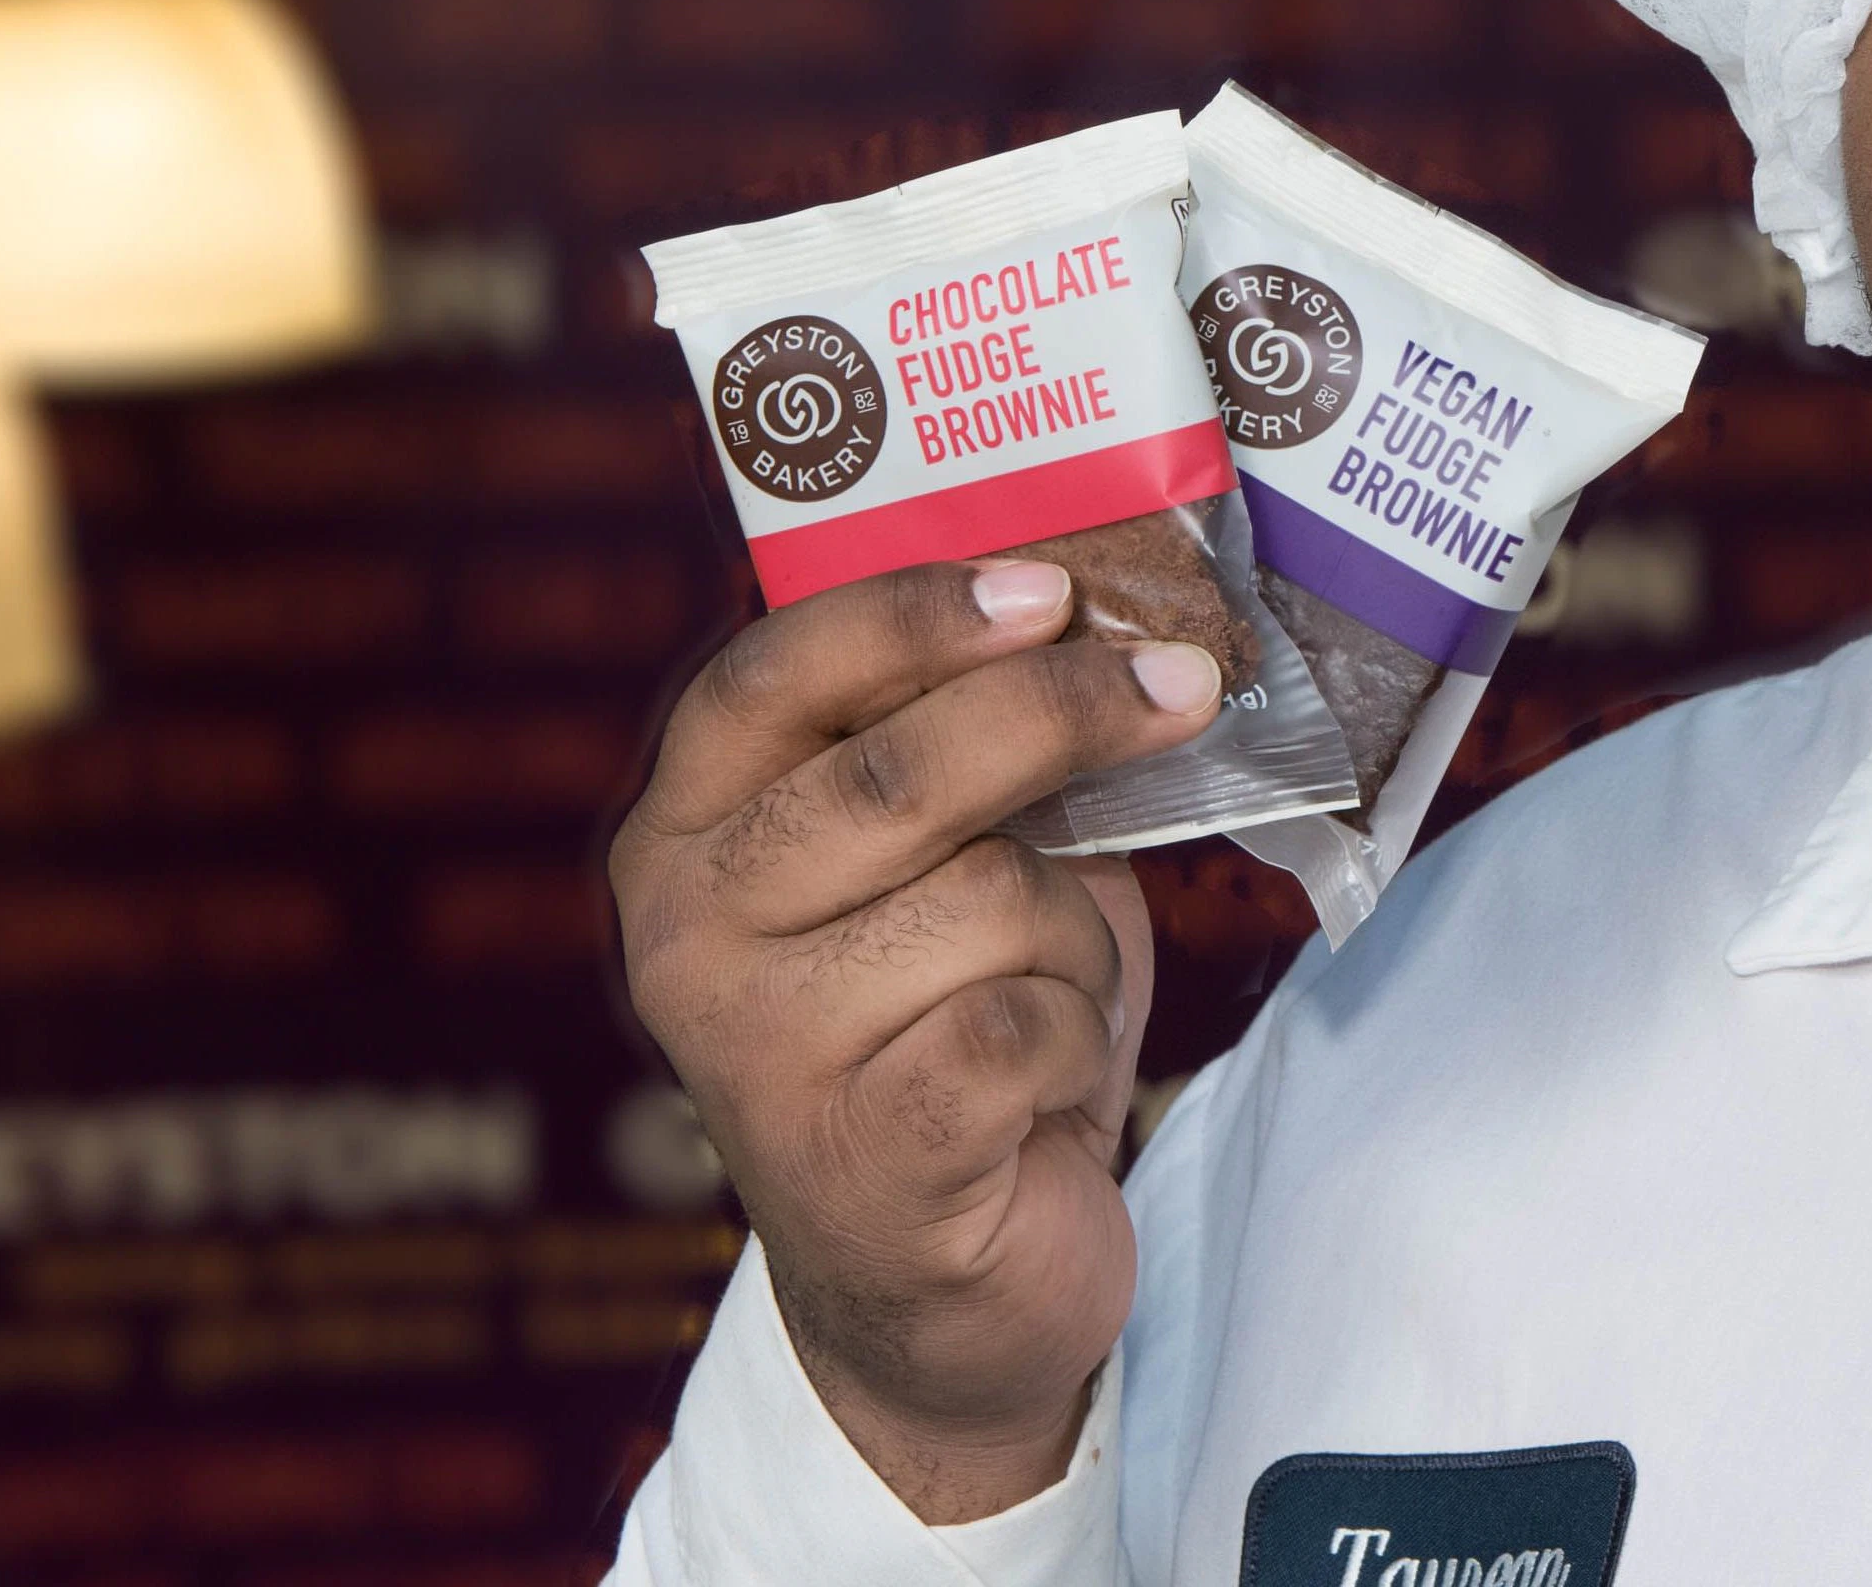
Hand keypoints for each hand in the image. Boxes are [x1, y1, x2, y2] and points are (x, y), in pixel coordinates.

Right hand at [609, 557, 1218, 1519]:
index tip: (1049, 586)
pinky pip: (1022, 1019)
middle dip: (1065, 716)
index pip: (773, 675)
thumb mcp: (953, 863)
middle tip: (1185, 687)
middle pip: (901, 771)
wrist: (948, 1286)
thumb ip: (977, 748)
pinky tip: (1035, 1087)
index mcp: (688, 832)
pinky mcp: (854, 1150)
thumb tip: (1118, 616)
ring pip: (991, 897)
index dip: (913, 615)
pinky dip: (1072, 1038)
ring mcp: (753, 1048)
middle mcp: (686, 932)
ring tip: (1044, 996)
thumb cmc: (961, 1027)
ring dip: (1074, 937)